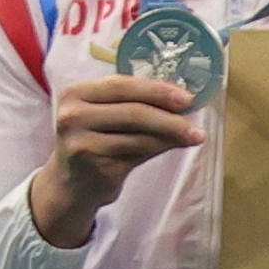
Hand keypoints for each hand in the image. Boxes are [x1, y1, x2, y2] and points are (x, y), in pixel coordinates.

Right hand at [28, 69, 211, 246]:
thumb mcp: (107, 116)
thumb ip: (136, 104)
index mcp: (75, 93)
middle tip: (196, 121)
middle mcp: (72, 115)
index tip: (188, 97)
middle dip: (170, 117)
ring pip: (139, 135)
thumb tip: (184, 100)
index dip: (157, 90)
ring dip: (172, 135)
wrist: (72, 184)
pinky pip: (137, 153)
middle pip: (133, 111)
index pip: (120, 84)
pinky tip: (175, 146)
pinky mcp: (93, 165)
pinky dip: (161, 148)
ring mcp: (79, 141)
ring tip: (195, 136)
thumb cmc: (96, 142)